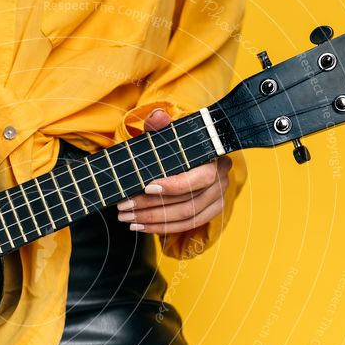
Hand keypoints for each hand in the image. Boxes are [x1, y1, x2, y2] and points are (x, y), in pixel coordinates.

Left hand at [117, 108, 232, 233]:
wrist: (188, 157)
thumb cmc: (174, 146)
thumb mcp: (165, 133)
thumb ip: (159, 125)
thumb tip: (157, 116)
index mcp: (214, 157)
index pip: (200, 178)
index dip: (174, 186)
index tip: (146, 187)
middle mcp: (221, 179)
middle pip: (188, 201)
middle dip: (152, 206)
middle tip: (124, 207)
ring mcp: (218, 198)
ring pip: (186, 216)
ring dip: (153, 220)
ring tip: (127, 218)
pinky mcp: (211, 212)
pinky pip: (187, 225)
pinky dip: (162, 228)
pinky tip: (140, 226)